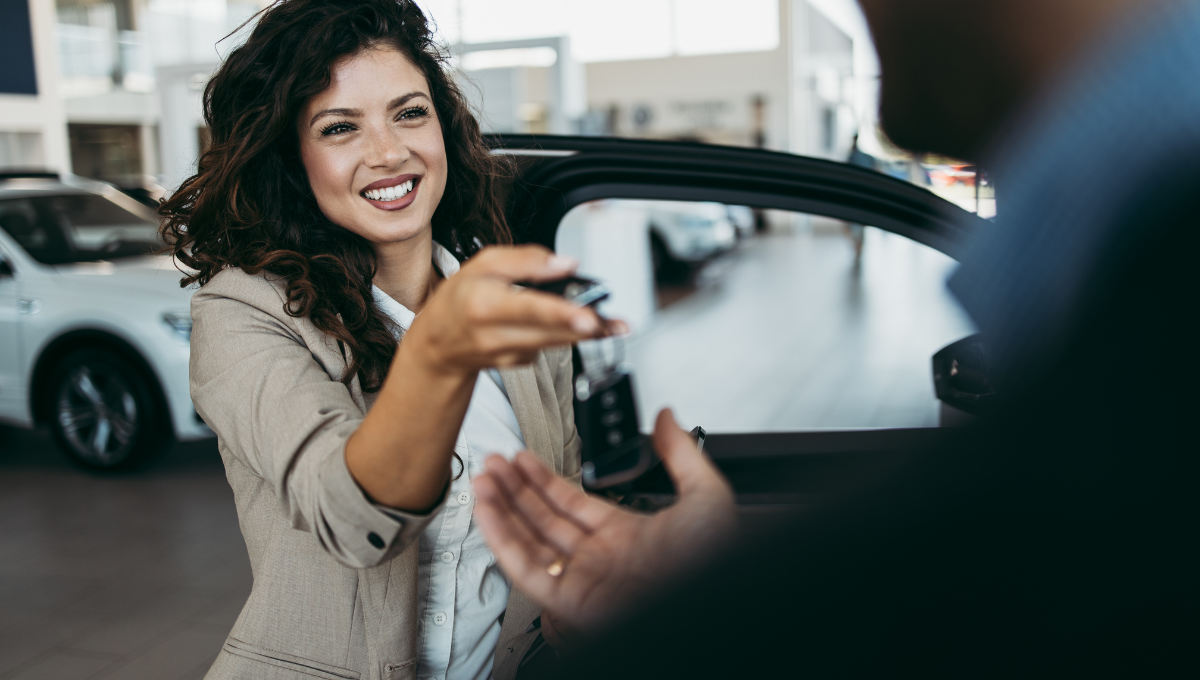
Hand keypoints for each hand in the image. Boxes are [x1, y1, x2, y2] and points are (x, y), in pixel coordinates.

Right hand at [348, 244, 625, 511]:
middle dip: (589, 328)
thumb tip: (565, 264)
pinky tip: (570, 325)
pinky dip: (565, 335)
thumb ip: (526, 260)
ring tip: (614, 324)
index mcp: (486, 305)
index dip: (561, 314)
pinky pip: (550, 347)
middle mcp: (497, 335)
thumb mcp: (483, 264)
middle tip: (619, 324)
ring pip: (557, 343)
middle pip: (552, 332)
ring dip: (589, 334)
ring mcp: (509, 355)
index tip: (588, 317)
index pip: (529, 309)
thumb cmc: (460, 298)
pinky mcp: (520, 364)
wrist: (438, 344)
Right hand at [472, 409, 736, 638]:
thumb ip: (682, 454)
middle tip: (494, 462)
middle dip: (515, 489)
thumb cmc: (714, 563)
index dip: (544, 479)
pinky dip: (502, 539)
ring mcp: (583, 578)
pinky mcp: (569, 600)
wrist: (708, 601)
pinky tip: (488, 510)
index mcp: (627, 535)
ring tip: (483, 478)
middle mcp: (600, 557)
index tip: (523, 458)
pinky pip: (525, 568)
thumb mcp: (706, 496)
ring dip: (502, 508)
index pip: (572, 503)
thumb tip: (669, 419)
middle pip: (544, 518)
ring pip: (529, 540)